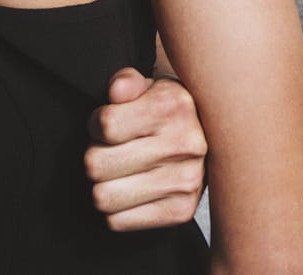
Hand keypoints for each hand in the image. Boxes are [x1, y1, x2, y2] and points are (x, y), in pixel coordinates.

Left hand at [84, 67, 206, 230]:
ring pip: (104, 197)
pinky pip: (118, 221)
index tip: (106, 124)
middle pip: (97, 165)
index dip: (95, 124)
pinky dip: (116, 208)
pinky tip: (130, 188)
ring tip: (119, 169)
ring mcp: (186, 180)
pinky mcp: (182, 211)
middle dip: (95, 155)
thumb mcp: (148, 84)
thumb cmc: (166, 108)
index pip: (105, 125)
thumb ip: (127, 81)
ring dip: (103, 183)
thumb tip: (117, 90)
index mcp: (173, 106)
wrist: (207, 137)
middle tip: (111, 149)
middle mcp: (185, 144)